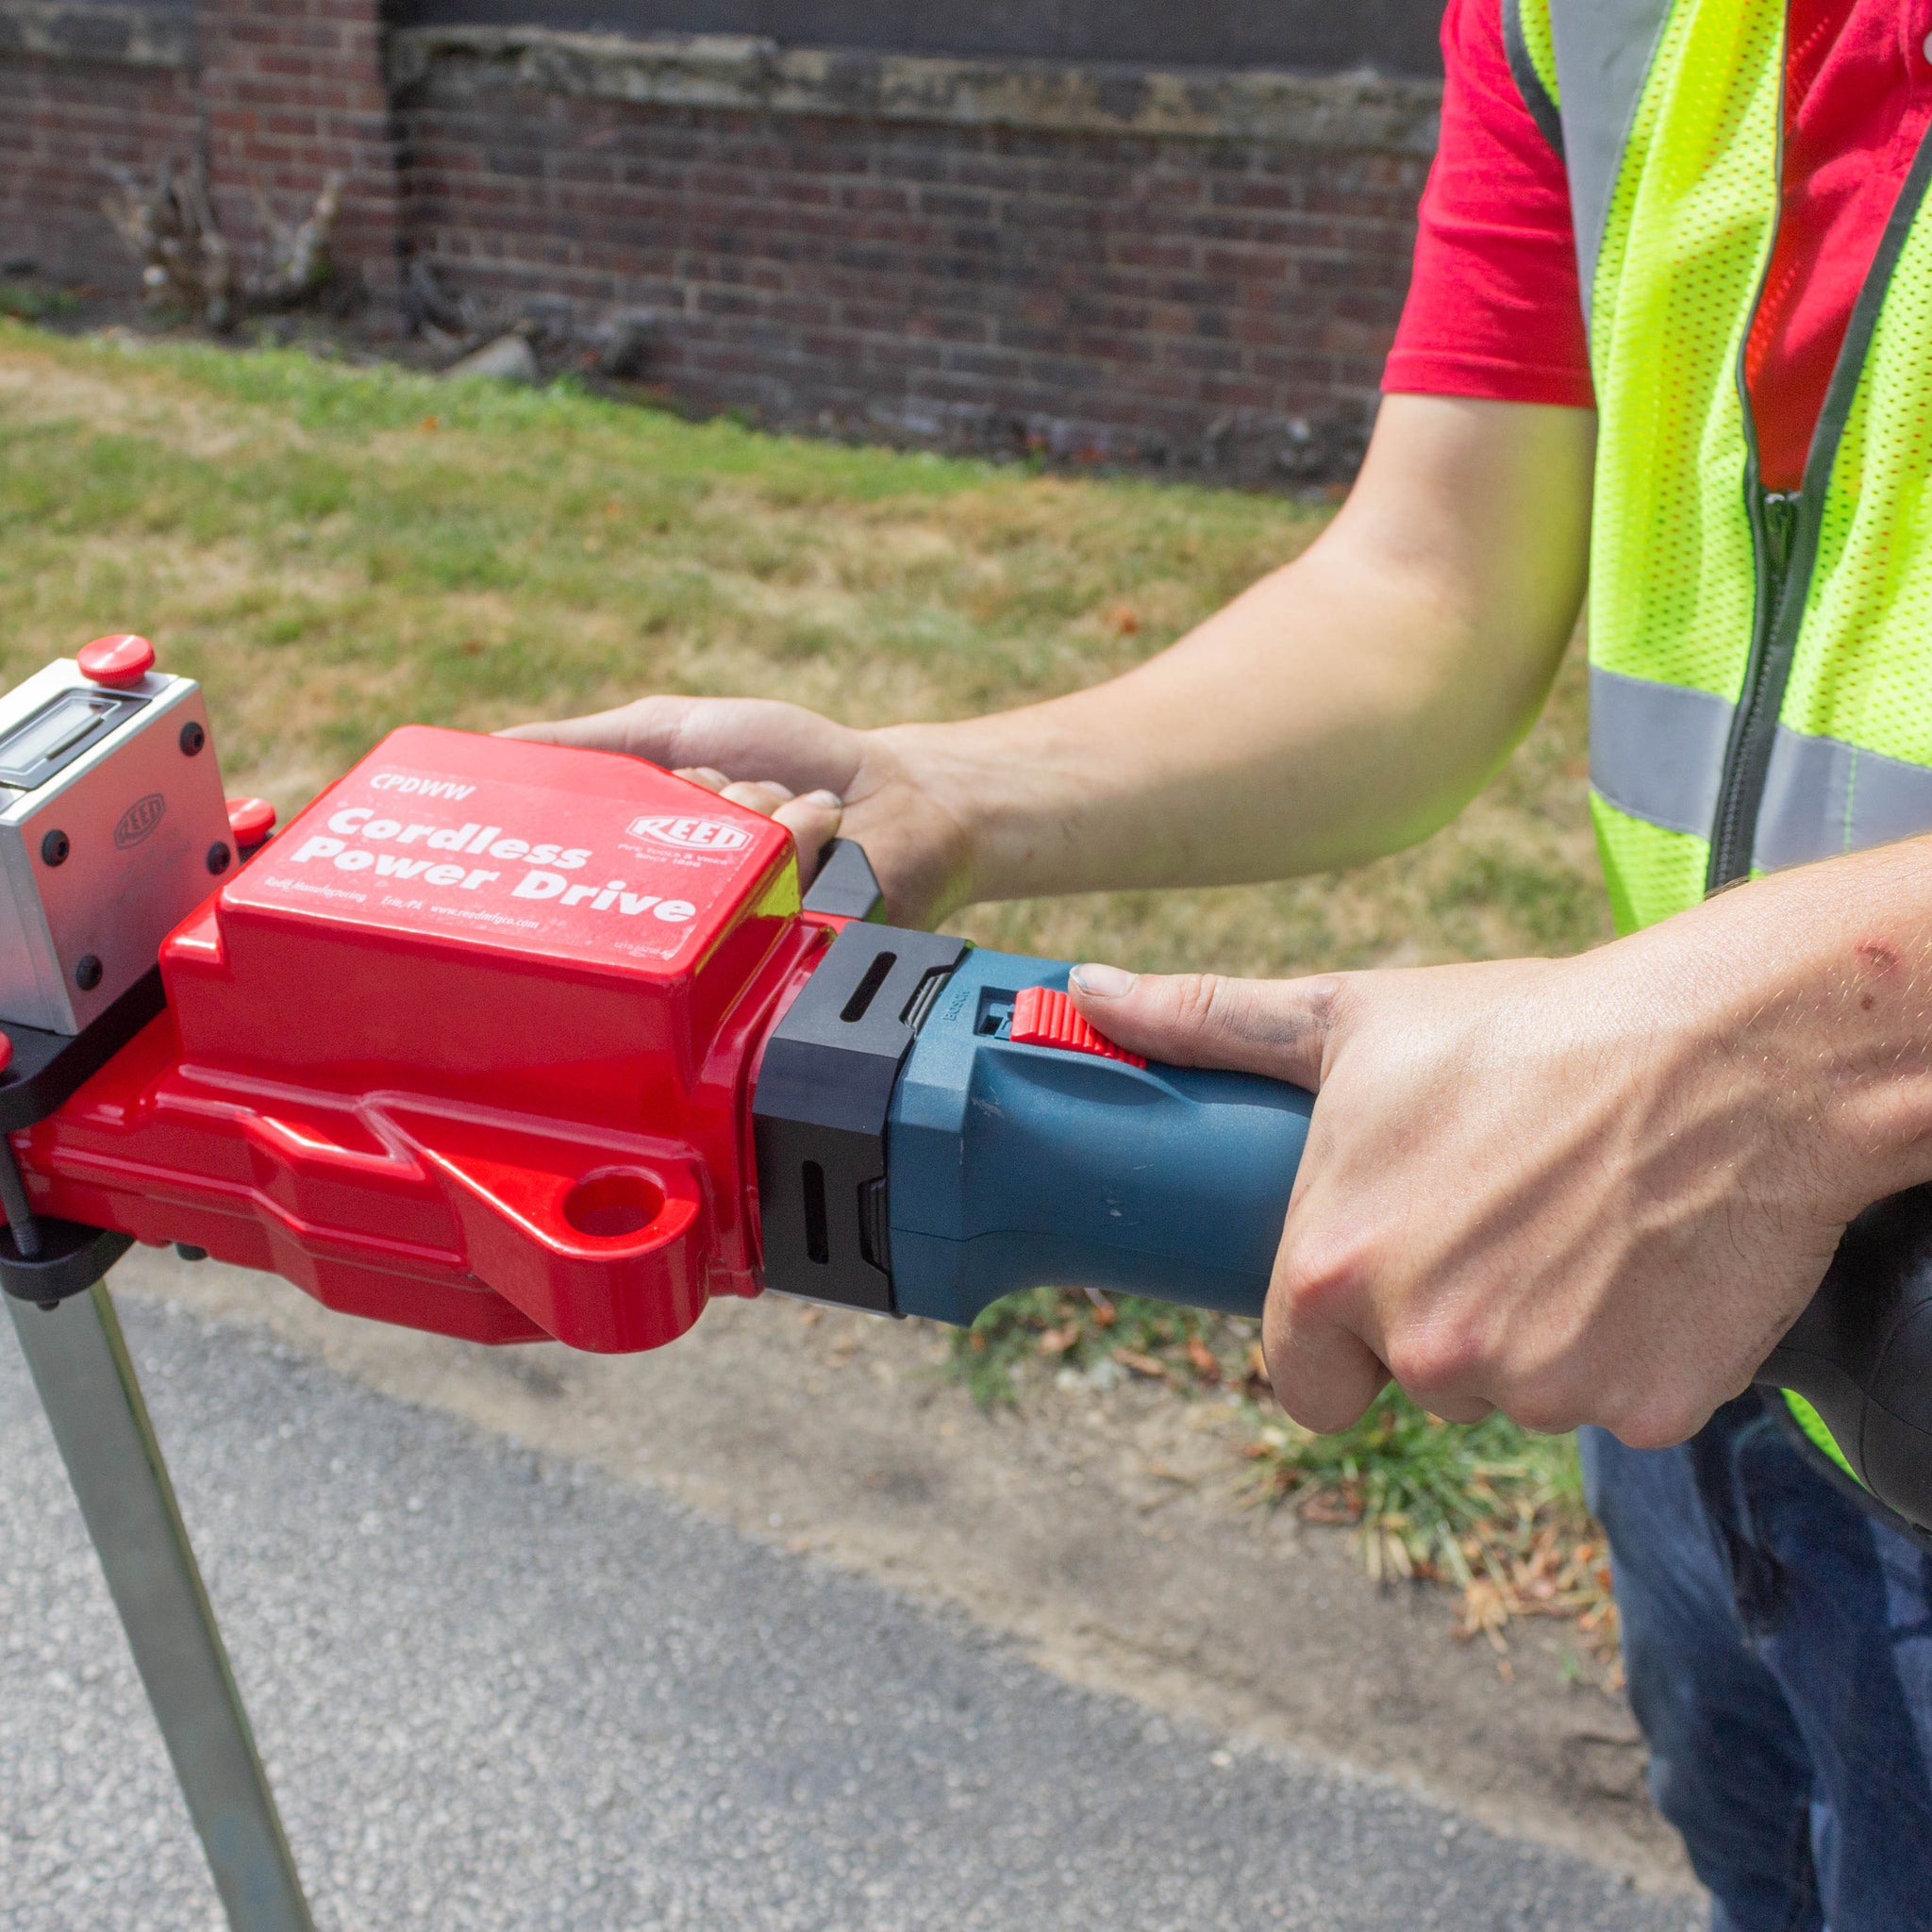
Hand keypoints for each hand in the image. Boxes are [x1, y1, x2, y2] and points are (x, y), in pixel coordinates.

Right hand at [502, 697, 972, 924]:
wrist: (896, 790)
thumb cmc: (790, 756)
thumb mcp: (676, 730)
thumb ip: (594, 743)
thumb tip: (492, 751)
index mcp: (647, 868)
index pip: (589, 855)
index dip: (595, 827)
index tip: (577, 825)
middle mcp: (685, 911)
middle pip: (649, 862)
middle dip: (698, 800)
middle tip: (734, 788)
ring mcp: (738, 933)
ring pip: (712, 871)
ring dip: (756, 808)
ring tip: (795, 805)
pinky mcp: (792, 946)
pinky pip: (770, 885)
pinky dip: (799, 829)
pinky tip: (824, 821)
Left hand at [1065, 889, 1902, 1447]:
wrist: (1728, 1049)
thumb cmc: (1525, 1029)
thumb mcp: (1350, 1018)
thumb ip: (1207, 1022)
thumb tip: (1087, 992)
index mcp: (1332, 1272)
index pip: (1300, 1379)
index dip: (1338, 1337)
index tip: (1381, 1284)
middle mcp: (1426, 1350)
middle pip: (1417, 1381)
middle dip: (1445, 1320)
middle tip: (1499, 1216)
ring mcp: (1538, 1390)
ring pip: (1516, 1395)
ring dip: (1538, 1337)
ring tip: (1576, 1225)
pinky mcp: (1646, 1413)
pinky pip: (1618, 1404)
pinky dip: (1631, 1355)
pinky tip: (1646, 1264)